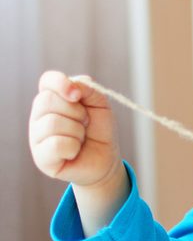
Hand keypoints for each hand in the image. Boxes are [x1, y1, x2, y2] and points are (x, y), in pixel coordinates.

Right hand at [29, 70, 121, 186]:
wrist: (106, 159)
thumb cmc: (99, 130)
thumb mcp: (100, 104)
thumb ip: (87, 89)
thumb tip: (72, 86)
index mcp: (52, 99)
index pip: (47, 81)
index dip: (61, 83)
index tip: (78, 95)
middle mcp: (39, 116)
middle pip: (47, 100)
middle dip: (76, 112)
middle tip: (85, 123)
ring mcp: (36, 137)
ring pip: (52, 123)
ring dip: (77, 132)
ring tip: (80, 139)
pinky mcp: (41, 158)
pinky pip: (56, 145)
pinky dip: (73, 148)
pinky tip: (74, 152)